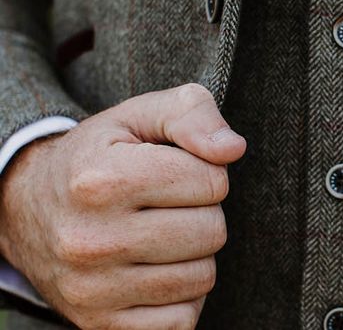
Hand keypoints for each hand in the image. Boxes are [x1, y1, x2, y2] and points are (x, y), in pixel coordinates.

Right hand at [0, 83, 245, 329]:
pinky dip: (182, 296)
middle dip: (204, 211)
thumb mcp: (141, 114)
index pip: (212, 182)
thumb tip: (233, 149)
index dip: (207, 171)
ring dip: (196, 253)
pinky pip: (181, 321)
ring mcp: (92, 289)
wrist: (28, 205)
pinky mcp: (98, 325)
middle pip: (211, 231)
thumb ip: (193, 115)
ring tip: (164, 231)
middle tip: (172, 202)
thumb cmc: (101, 153)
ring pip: (201, 278)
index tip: (180, 168)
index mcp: (103, 180)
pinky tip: (158, 267)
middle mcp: (92, 239)